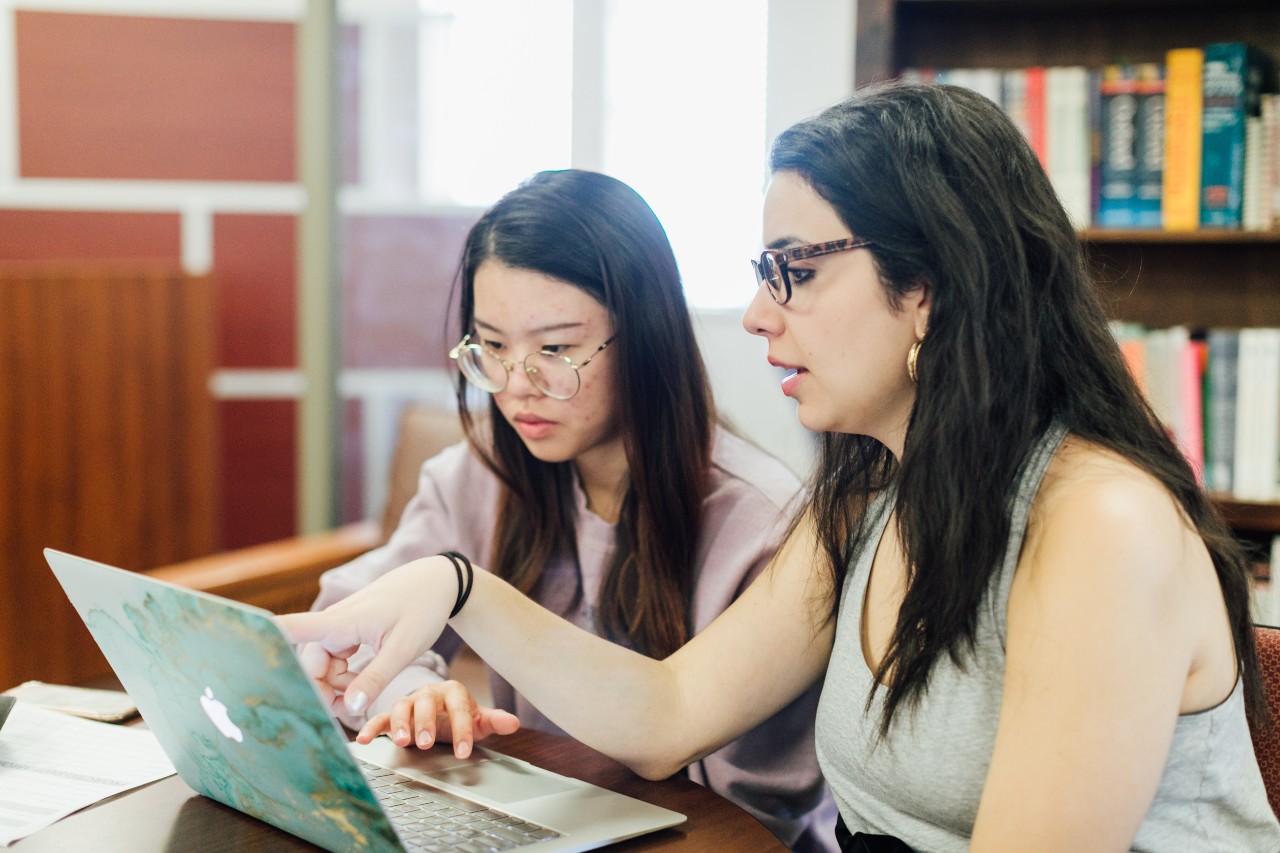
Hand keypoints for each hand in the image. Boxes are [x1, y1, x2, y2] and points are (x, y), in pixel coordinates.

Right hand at [276, 557, 457, 714]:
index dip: (262, 639)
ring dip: (336, 685)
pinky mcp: (347, 631)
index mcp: (342, 621)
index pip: (292, 629)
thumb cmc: (422, 608)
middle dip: (321, 690)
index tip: (232, 645)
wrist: (437, 581)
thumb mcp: (403, 649)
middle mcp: (334, 622)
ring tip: (365, 692)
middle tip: (349, 710)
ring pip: (321, 665)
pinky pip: (334, 660)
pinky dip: (345, 675)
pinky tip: (364, 681)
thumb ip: (375, 678)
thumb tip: (347, 708)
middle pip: (308, 664)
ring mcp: (340, 627)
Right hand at [356, 680, 519, 758]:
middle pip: (427, 703)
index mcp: (453, 691)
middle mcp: (429, 693)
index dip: (462, 728)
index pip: (459, 707)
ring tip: (402, 742)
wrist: (437, 708)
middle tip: (426, 743)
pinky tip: (363, 740)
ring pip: (402, 707)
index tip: (463, 750)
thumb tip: (513, 723)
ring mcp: (410, 701)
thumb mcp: (477, 718)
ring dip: (401, 724)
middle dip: (426, 723)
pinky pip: (380, 717)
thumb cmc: (458, 714)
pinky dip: (371, 727)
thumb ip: (493, 721)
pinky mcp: (392, 713)